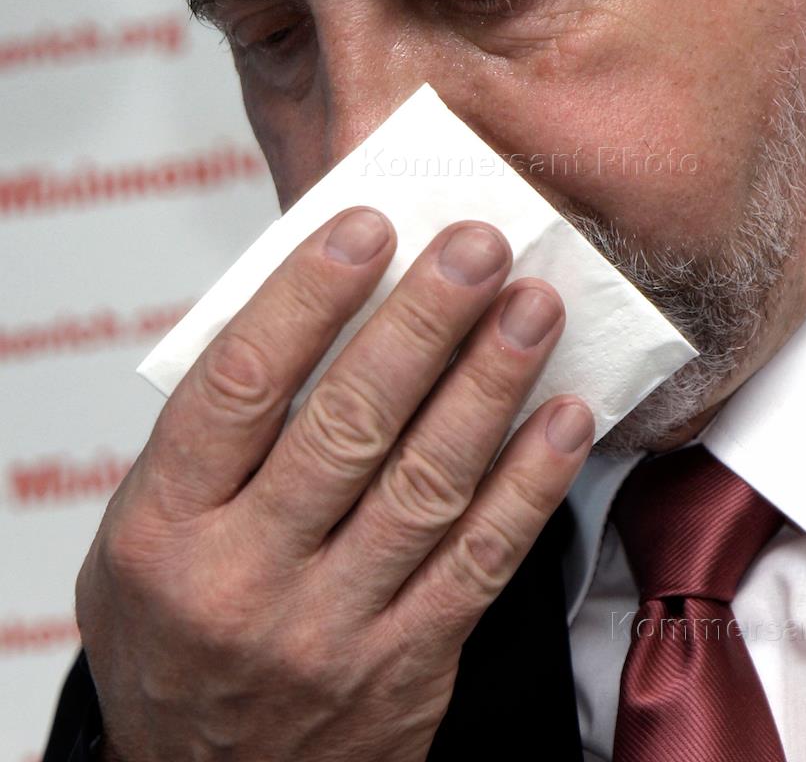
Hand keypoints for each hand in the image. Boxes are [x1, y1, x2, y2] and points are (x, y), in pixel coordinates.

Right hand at [76, 208, 593, 760]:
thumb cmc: (177, 626)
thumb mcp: (149, 529)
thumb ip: (217, 434)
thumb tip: (328, 304)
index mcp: (162, 530)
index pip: (240, 387)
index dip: (309, 297)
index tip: (371, 227)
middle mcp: (243, 581)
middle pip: (348, 426)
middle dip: (424, 323)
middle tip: (480, 247)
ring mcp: (332, 630)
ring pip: (427, 485)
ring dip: (491, 384)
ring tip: (535, 304)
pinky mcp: (409, 667)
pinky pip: (481, 562)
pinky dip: (530, 482)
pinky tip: (566, 413)